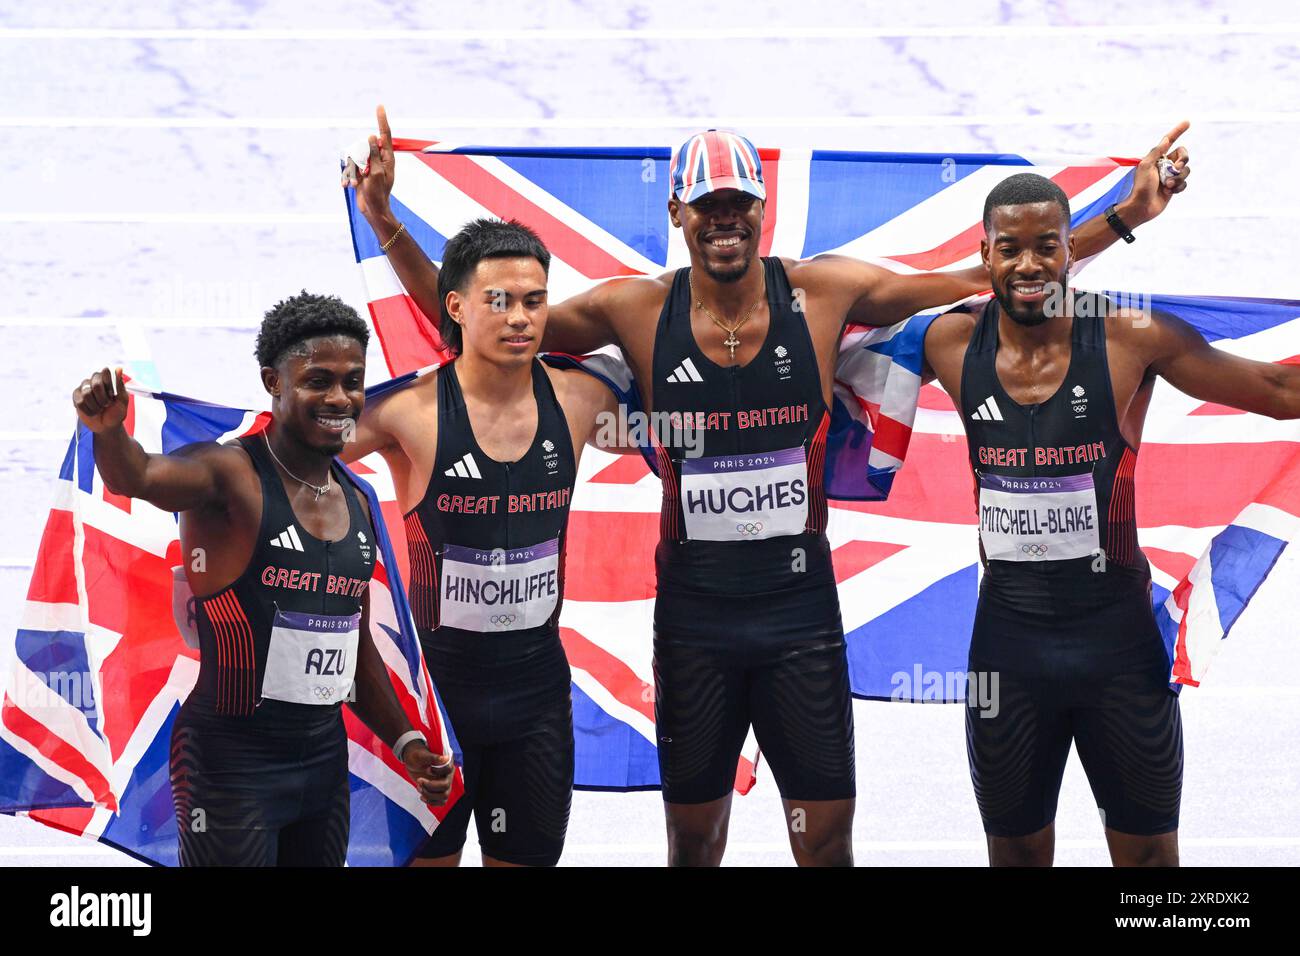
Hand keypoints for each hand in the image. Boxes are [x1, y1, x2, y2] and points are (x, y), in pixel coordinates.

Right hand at [73, 367, 128, 432]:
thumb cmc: (116, 412)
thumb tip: (119, 368)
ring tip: (100, 408)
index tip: (112, 395)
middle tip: (107, 404)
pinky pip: (80, 402)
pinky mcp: (76, 397)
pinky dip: (89, 410)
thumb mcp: (122, 400)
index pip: (105, 372)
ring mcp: (84, 388)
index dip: (109, 386)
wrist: (107, 426)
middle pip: (96, 384)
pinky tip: (92, 412)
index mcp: (107, 378)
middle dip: (103, 398)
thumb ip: (119, 385)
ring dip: (96, 406)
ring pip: (87, 394)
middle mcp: (94, 380)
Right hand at [349, 104, 396, 220]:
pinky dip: (348, 176)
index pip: (385, 135)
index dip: (382, 120)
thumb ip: (374, 154)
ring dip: (354, 171)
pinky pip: (349, 166)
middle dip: (360, 160)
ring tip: (357, 183)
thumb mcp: (376, 173)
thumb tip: (373, 136)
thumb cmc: (378, 193)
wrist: (372, 210)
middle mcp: (377, 158)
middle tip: (364, 175)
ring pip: (354, 156)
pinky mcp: (359, 170)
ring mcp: (367, 164)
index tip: (380, 106)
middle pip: (363, 146)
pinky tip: (349, 185)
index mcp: (387, 158)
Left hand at [401, 741, 454, 806]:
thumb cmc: (417, 756)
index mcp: (447, 763)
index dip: (437, 772)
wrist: (412, 762)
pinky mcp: (439, 791)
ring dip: (429, 795)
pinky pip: (441, 802)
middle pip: (445, 785)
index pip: (448, 769)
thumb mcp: (422, 755)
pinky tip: (422, 796)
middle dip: (430, 786)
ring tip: (418, 788)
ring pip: (444, 796)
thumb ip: (433, 758)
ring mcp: (444, 784)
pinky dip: (431, 802)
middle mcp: (448, 774)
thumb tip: (445, 759)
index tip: (427, 769)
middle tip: (419, 780)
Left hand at [1120, 121, 1190, 224]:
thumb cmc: (1141, 187)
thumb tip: (1166, 139)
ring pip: (1186, 170)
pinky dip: (1178, 187)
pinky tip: (1169, 192)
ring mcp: (1170, 176)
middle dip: (1183, 160)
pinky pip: (1184, 182)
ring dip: (1178, 178)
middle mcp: (1165, 165)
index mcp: (1157, 158)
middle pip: (1184, 156)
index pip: (1170, 141)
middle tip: (1177, 167)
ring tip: (1167, 185)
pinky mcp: (1174, 187)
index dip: (1178, 131)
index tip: (1187, 122)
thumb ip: (1157, 152)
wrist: (1141, 208)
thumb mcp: (1146, 166)